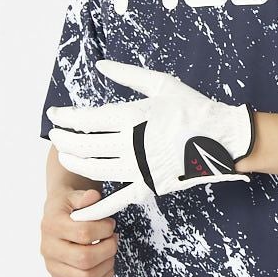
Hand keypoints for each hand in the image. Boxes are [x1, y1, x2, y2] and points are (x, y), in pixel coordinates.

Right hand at [39, 188, 117, 276]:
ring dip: (107, 264)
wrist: (56, 217)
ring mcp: (53, 267)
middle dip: (108, 249)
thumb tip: (92, 197)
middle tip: (113, 238)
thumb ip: (84, 197)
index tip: (110, 224)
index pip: (83, 233)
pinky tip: (105, 262)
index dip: (104, 229)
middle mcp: (49, 249)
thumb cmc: (68, 207)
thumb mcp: (73, 195)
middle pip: (84, 259)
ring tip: (110, 250)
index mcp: (51, 225)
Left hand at [46, 60, 255, 219]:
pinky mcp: (150, 186)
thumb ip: (127, 74)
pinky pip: (118, 200)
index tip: (54, 115)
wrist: (223, 137)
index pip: (87, 119)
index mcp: (133, 116)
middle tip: (54, 135)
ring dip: (74, 164)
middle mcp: (132, 144)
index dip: (65, 118)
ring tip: (64, 157)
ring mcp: (140, 168)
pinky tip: (78, 211)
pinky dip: (97, 207)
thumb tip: (100, 65)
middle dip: (63, 141)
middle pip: (85, 146)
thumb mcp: (161, 84)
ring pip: (95, 170)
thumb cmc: (192, 107)